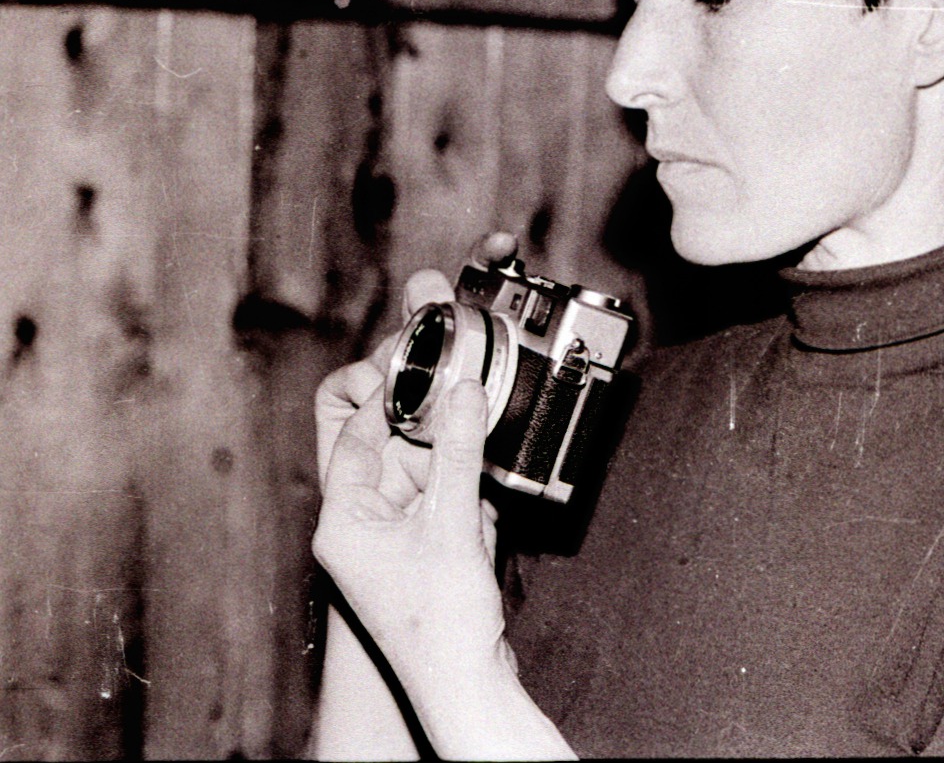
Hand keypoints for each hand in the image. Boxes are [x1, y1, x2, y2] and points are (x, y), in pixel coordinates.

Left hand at [312, 234, 571, 758]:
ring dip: (449, 448)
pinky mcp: (428, 557)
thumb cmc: (441, 626)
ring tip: (473, 410)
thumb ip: (461, 452)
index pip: (355, 441)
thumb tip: (463, 393)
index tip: (418, 367)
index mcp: (345, 523)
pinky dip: (465, 481)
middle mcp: (363, 532)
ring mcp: (395, 546)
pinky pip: (442, 501)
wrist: (467, 687)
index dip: (386, 400)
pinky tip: (487, 462)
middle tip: (451, 379)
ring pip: (421, 475)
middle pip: (390, 454)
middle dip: (424, 420)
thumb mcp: (453, 524)